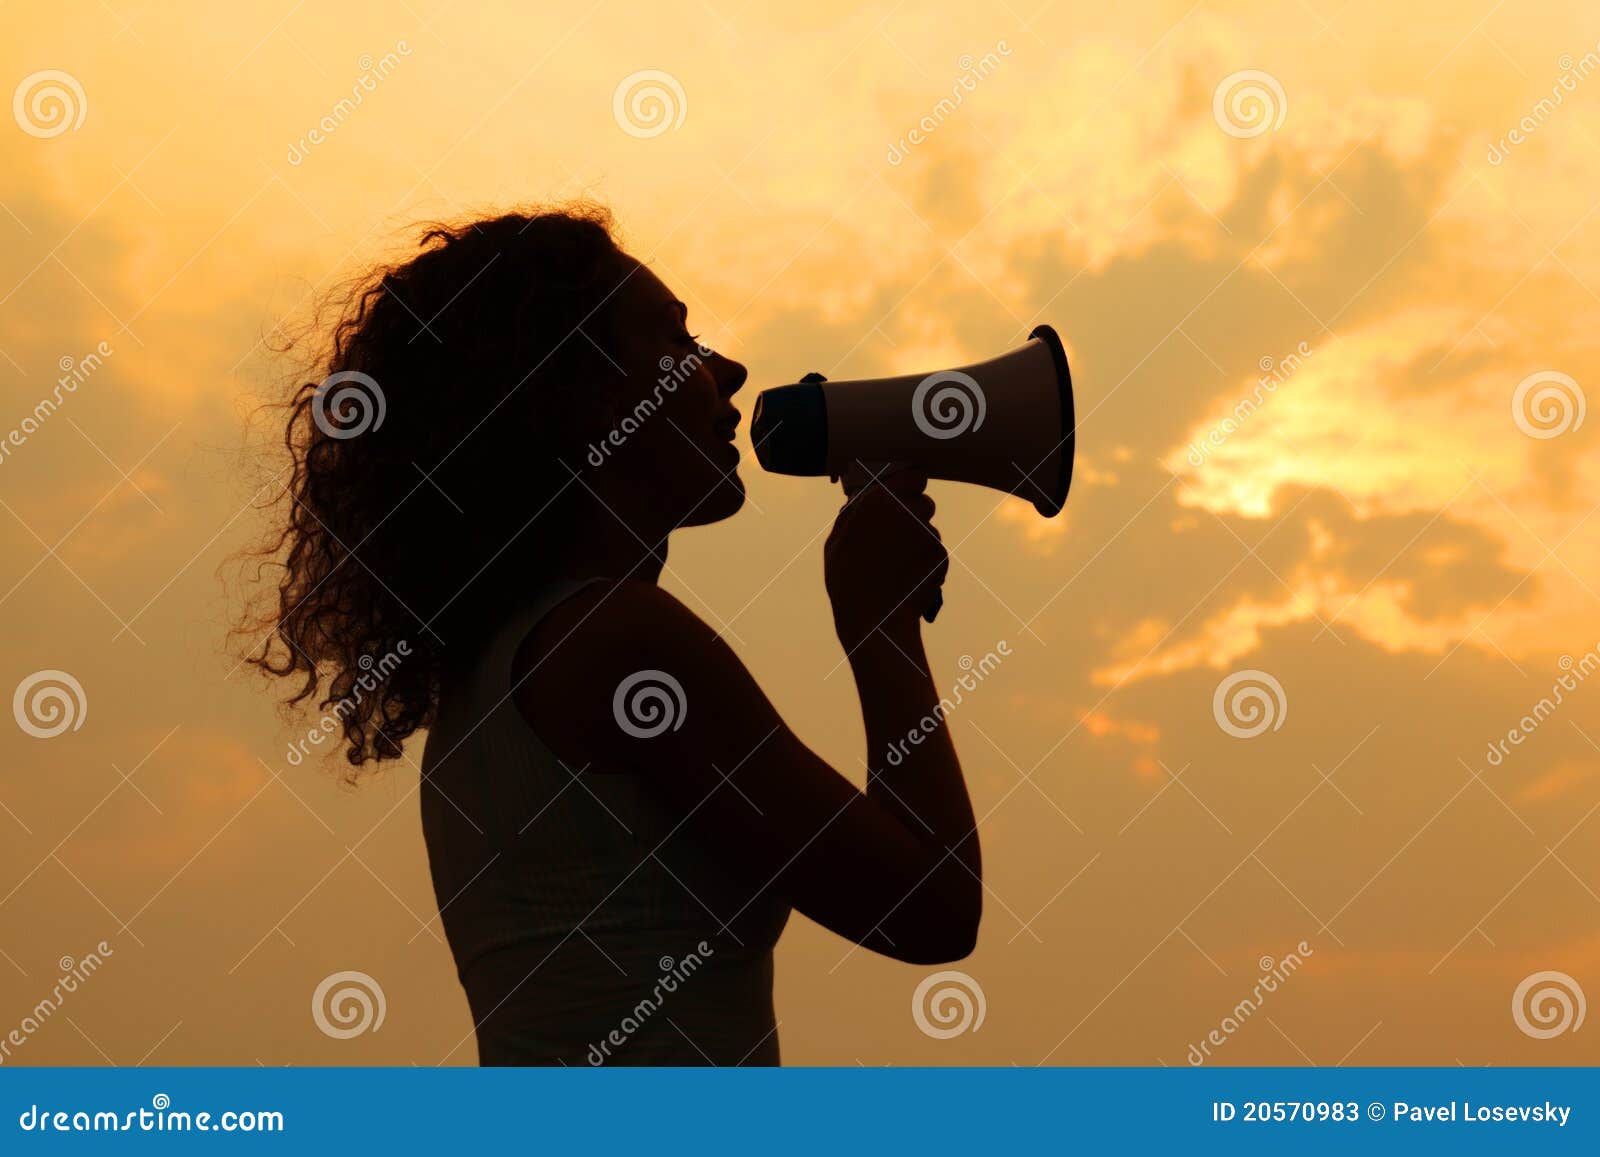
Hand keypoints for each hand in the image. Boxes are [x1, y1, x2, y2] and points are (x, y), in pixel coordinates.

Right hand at [824, 465, 948, 653]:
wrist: (875, 619)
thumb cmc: (848, 581)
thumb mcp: (836, 542)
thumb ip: (853, 515)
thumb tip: (861, 501)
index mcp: (880, 501)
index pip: (914, 476)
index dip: (910, 485)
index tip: (905, 492)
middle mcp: (908, 512)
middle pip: (924, 502)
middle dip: (914, 514)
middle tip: (897, 534)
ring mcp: (928, 534)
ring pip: (930, 529)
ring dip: (918, 541)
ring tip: (897, 565)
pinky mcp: (941, 556)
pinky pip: (935, 552)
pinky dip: (926, 562)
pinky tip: (907, 577)